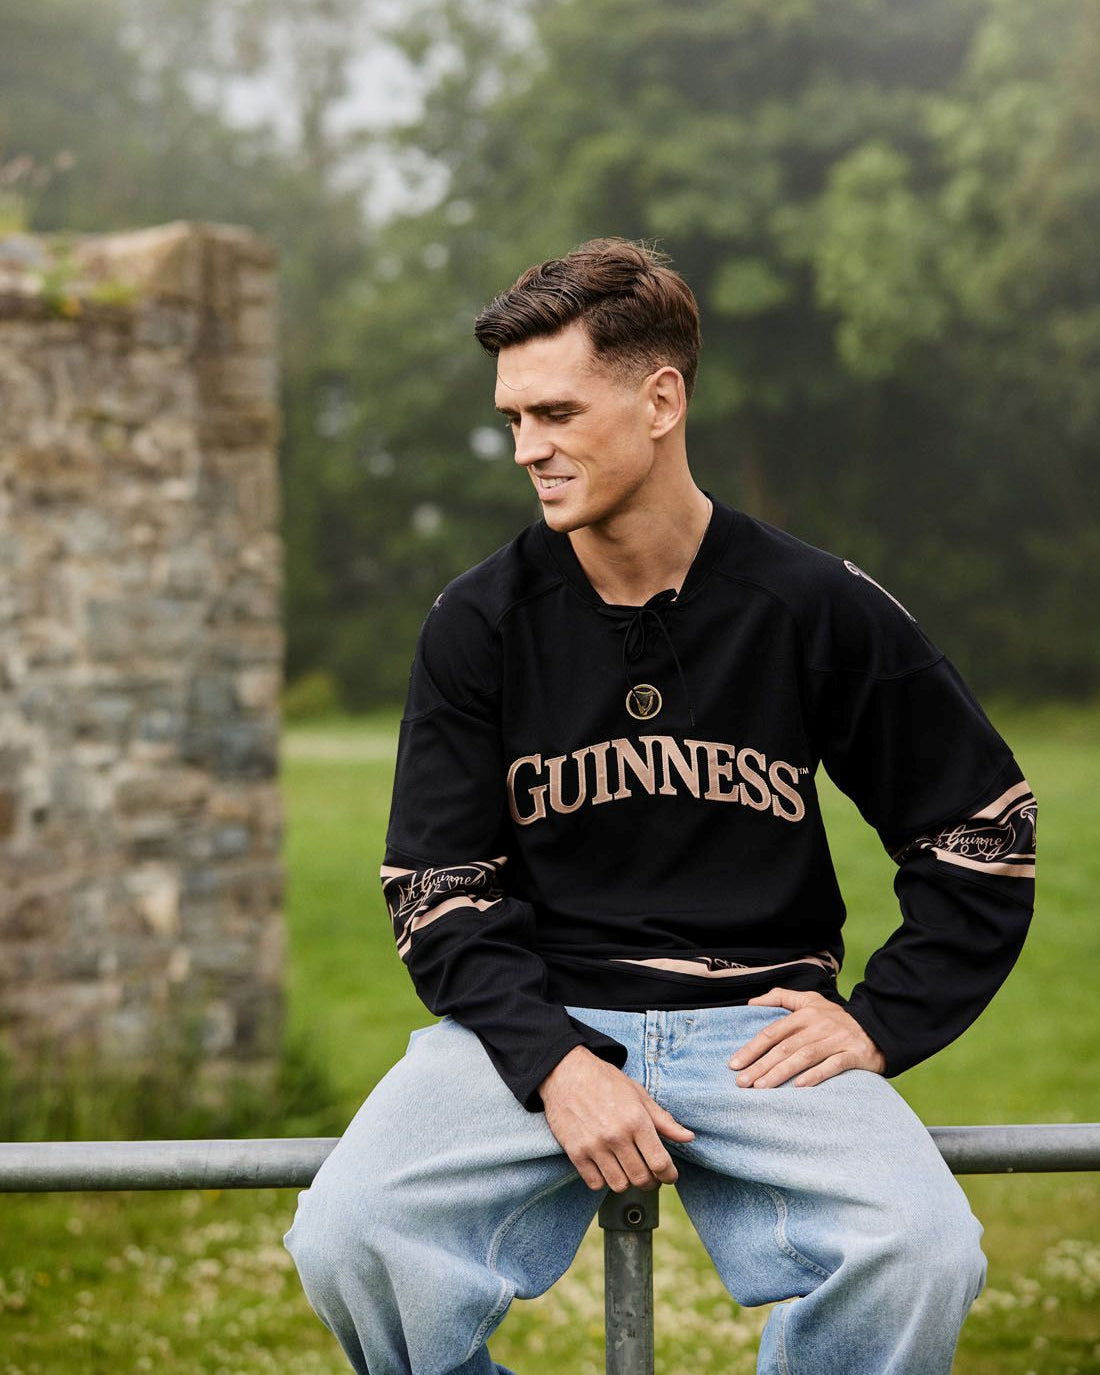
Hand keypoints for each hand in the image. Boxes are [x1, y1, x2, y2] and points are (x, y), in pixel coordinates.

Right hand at [539, 1046, 694, 1191]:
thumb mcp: (638, 1094)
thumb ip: (664, 1120)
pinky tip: (607, 1168)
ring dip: (627, 1182)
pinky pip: (595, 1183)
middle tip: (650, 1175)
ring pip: (619, 1185)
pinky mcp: (575, 1152)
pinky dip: (603, 1181)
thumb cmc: (605, 1081)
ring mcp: (594, 1146)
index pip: (660, 1163)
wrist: (565, 1072)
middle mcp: (616, 1136)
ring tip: (628, 1171)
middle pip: (641, 1178)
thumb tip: (688, 1137)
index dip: (669, 1176)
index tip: (669, 1176)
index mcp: (636, 1120)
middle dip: (651, 1182)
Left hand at [728, 988, 885, 1088]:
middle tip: (742, 1082)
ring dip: (781, 1073)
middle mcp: (818, 1025)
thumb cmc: (835, 1018)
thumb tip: (751, 1002)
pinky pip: (832, 1066)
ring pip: (804, 1057)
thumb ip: (780, 998)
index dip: (752, 1048)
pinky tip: (798, 1088)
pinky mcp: (853, 1055)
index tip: (734, 1064)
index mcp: (805, 1013)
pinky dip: (815, 1076)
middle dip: (761, 1065)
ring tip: (762, 1087)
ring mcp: (836, 1040)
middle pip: (784, 1047)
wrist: (877, 1028)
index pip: (772, 1032)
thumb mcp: (809, 1000)